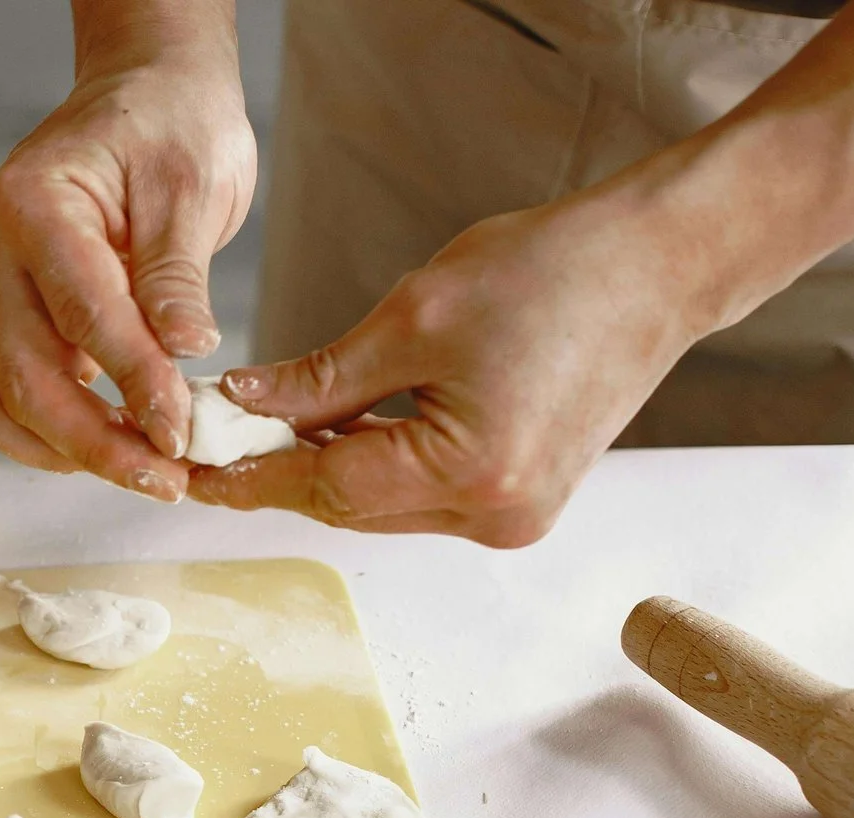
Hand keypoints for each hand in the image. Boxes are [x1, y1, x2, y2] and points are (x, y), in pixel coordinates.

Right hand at [0, 53, 256, 499]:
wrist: (145, 98)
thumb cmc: (171, 126)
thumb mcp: (193, 185)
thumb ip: (176, 275)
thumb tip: (182, 354)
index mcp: (33, 204)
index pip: (82, 315)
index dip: (134, 383)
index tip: (182, 432)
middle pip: (27, 376)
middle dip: (97, 441)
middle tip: (167, 478)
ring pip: (0, 401)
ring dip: (66, 451)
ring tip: (143, 470)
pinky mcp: (7, 321)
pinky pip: (1, 397)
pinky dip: (44, 437)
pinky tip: (108, 443)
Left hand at [187, 195, 708, 545]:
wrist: (661, 265)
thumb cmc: (556, 271)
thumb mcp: (417, 315)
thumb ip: (321, 377)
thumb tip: (240, 401)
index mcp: (473, 471)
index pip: (327, 485)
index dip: (251, 472)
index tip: (191, 463)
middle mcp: (496, 513)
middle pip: (350, 506)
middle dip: (281, 468)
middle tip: (215, 435)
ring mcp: (513, 517)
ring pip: (380, 506)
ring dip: (325, 465)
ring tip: (266, 421)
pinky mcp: (520, 501)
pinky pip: (419, 493)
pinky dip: (374, 461)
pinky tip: (336, 424)